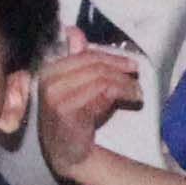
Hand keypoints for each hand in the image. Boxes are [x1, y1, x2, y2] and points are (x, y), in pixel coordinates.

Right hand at [34, 40, 141, 173]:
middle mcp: (48, 80)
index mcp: (48, 69)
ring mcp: (55, 95)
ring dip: (125, 83)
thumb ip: (76, 59)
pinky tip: (133, 98)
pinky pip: (102, 93)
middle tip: (137, 75)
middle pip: (94, 64)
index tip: (130, 64)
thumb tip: (73, 31)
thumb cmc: (74, 118)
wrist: (67, 153)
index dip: (110, 57)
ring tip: (138, 91)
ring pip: (101, 77)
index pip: (85, 54)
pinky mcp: (66, 110)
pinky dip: (123, 93)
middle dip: (120, 68)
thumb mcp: (74, 85)